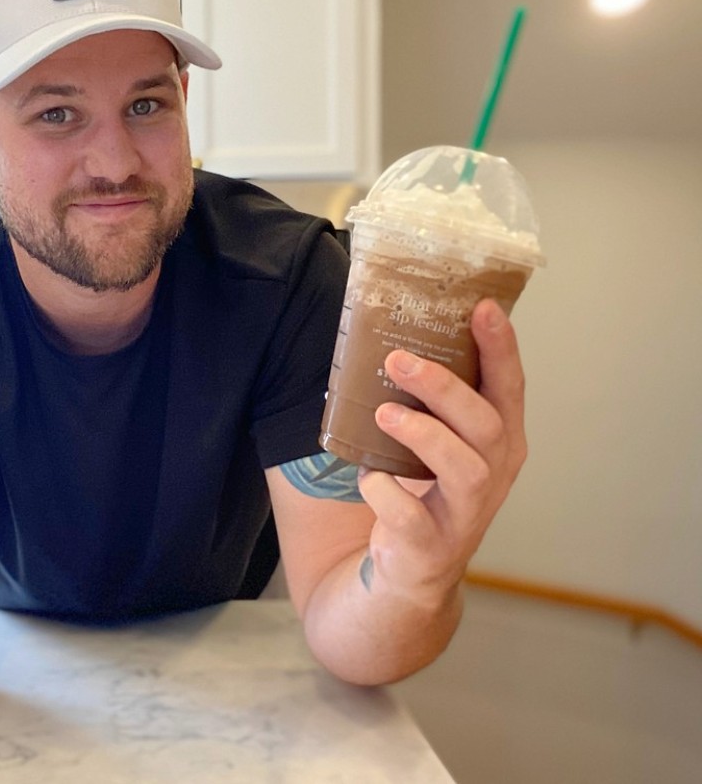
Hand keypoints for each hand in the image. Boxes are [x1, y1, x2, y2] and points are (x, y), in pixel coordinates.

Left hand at [356, 298, 526, 606]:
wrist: (411, 568)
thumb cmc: (425, 488)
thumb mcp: (438, 441)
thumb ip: (430, 401)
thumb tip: (390, 333)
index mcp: (499, 441)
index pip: (509, 387)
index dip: (501, 348)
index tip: (484, 307)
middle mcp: (494, 474)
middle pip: (486, 423)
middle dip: (444, 387)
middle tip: (399, 360)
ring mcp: (467, 513)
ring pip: (463, 467)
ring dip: (422, 434)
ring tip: (384, 414)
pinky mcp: (431, 545)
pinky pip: (410, 515)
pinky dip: (384, 491)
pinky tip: (368, 475)